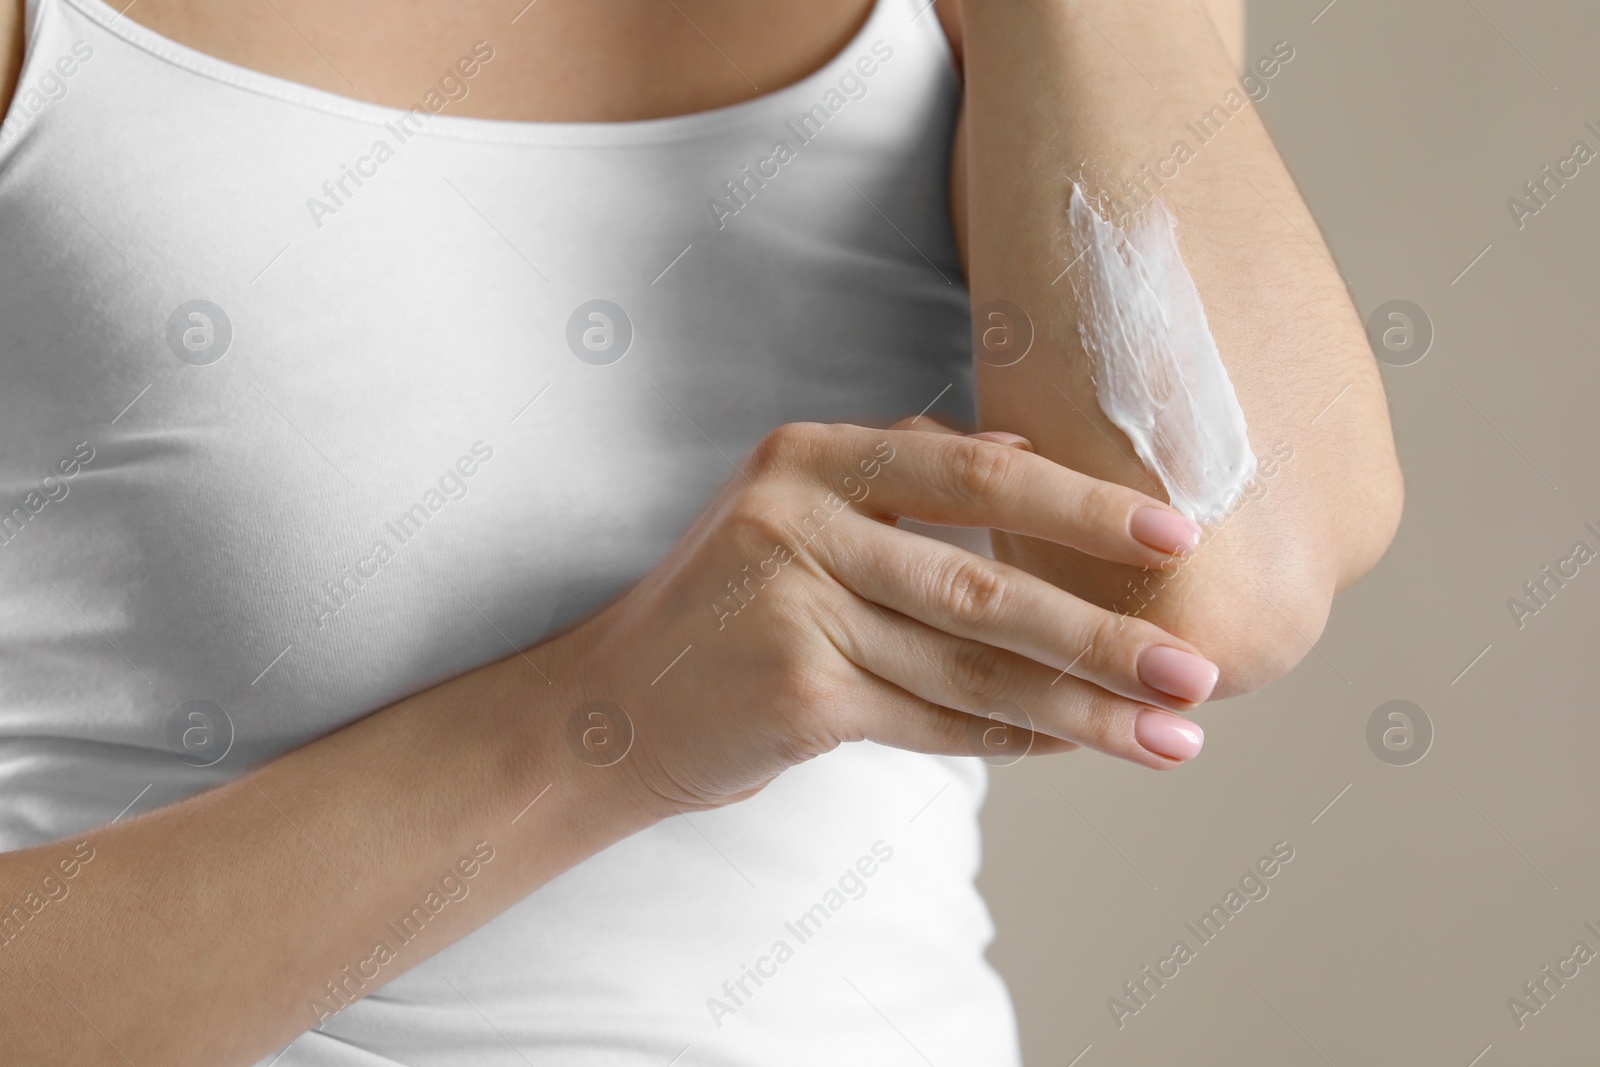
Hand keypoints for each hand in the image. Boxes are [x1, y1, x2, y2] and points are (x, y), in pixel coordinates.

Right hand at [548, 416, 1218, 815]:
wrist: (620, 703)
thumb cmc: (735, 605)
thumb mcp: (800, 511)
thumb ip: (906, 481)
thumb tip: (1036, 458)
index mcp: (814, 457)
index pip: (975, 470)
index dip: (1083, 507)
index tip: (1179, 535)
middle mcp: (797, 519)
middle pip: (985, 582)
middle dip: (1104, 631)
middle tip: (1198, 666)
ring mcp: (789, 607)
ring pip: (972, 668)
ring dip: (1082, 707)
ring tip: (1171, 732)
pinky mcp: (793, 693)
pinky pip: (934, 721)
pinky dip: (1012, 738)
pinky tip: (1075, 744)